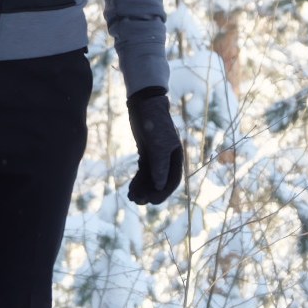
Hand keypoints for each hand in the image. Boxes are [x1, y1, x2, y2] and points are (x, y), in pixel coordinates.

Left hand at [126, 86, 182, 204]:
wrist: (144, 105)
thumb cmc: (155, 124)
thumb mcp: (158, 146)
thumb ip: (160, 167)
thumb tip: (160, 187)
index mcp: (176, 157)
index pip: (172, 180)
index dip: (163, 193)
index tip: (152, 202)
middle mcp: (168, 158)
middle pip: (160, 181)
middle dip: (150, 192)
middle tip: (137, 201)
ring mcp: (157, 156)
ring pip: (151, 177)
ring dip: (142, 188)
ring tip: (131, 197)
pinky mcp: (147, 152)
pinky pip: (143, 171)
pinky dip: (138, 180)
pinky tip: (130, 188)